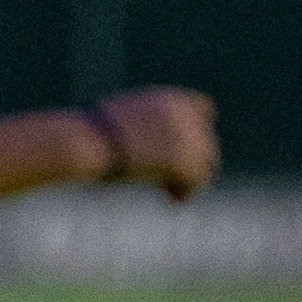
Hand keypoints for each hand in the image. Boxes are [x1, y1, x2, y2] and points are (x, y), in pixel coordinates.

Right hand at [90, 87, 220, 203]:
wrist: (93, 142)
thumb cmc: (93, 133)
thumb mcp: (122, 120)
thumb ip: (145, 127)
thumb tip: (145, 144)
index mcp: (169, 100)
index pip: (204, 111)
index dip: (196, 132)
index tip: (183, 150)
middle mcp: (184, 116)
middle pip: (208, 142)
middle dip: (193, 162)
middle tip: (174, 180)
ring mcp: (187, 139)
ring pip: (206, 165)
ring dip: (191, 180)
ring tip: (173, 193)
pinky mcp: (184, 162)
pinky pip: (196, 182)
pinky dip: (186, 193)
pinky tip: (173, 200)